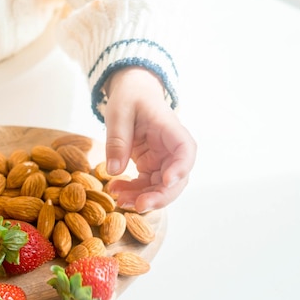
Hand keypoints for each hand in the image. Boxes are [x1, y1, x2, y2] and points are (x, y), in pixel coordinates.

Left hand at [102, 67, 195, 211]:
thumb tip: (114, 171)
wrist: (133, 94)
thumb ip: (117, 139)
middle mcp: (172, 148)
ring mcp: (163, 160)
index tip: (166, 181)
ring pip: (162, 188)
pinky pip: (147, 186)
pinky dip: (133, 192)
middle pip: (177, 178)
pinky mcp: (152, 167)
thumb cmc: (130, 97)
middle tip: (139, 205)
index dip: (180, 168)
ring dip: (143, 198)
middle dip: (160, 196)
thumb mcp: (118, 112)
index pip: (185, 150)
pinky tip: (116, 190)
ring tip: (119, 200)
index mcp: (170, 129)